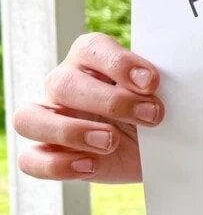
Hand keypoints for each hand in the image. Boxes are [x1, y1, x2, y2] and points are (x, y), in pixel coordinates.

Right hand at [13, 33, 162, 182]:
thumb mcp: (160, 97)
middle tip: (151, 116)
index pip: (92, 49)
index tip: (152, 82)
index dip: (120, 63)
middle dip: (111, 102)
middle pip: (63, 83)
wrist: (156, 151)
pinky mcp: (47, 154)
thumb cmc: (153, 112)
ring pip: (29, 119)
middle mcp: (64, 83)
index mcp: (92, 58)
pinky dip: (58, 166)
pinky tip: (91, 165)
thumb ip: (154, 88)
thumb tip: (156, 87)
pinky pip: (30, 160)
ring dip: (72, 132)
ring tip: (111, 142)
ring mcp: (48, 119)